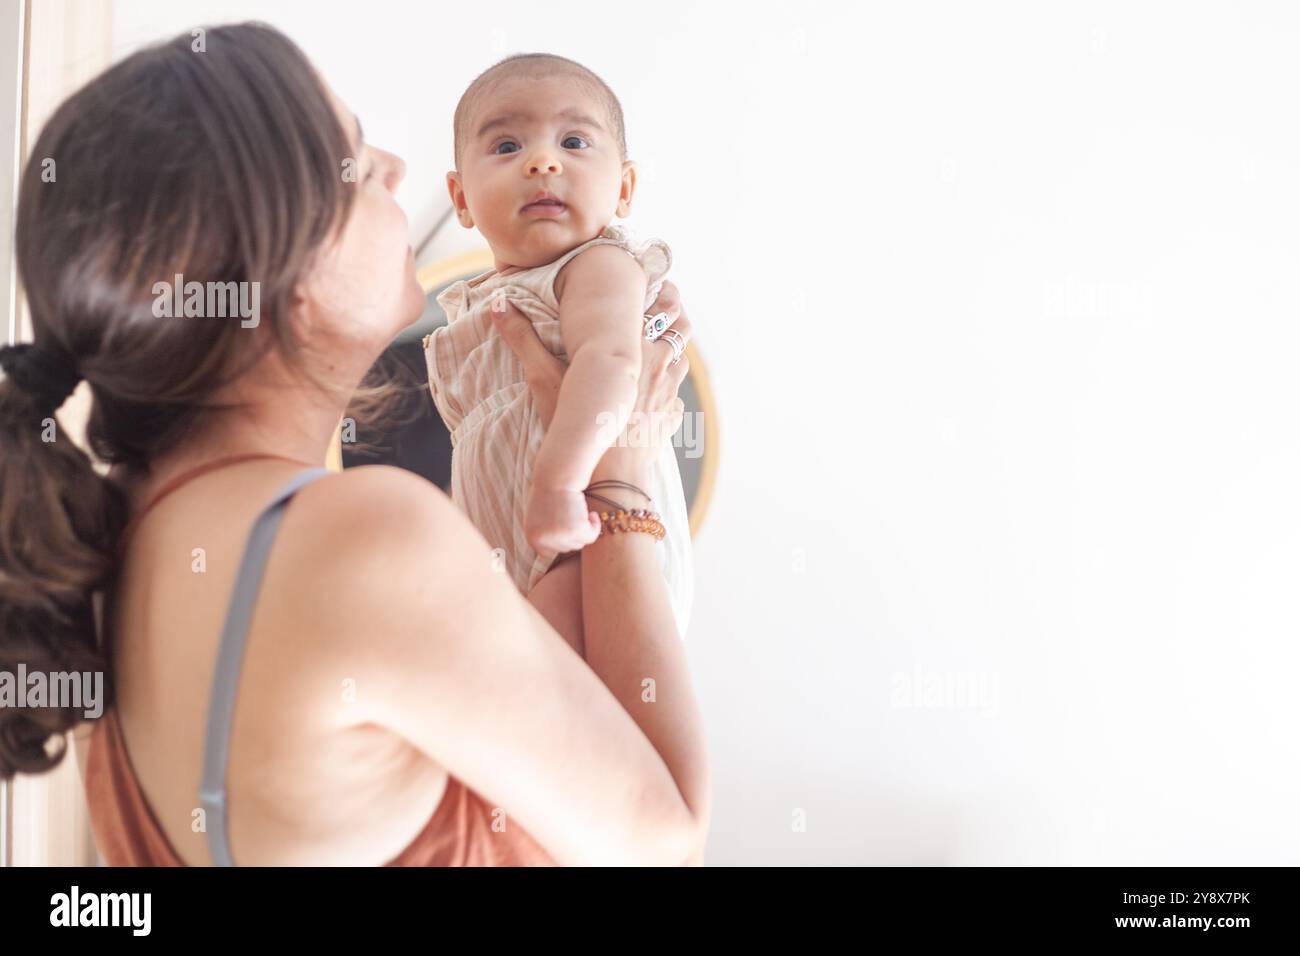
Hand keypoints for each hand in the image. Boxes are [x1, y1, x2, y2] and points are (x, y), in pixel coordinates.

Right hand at [490, 280, 692, 435]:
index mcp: (635, 345)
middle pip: (681, 325)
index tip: (654, 281)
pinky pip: (678, 395)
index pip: (662, 302)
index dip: (661, 288)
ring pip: (683, 358)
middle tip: (664, 303)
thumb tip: (499, 304)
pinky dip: (670, 388)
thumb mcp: (545, 379)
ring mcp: (670, 391)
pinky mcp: (672, 417)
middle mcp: (659, 363)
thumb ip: (523, 339)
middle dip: (675, 312)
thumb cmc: (582, 426)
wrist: (611, 477)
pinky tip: (658, 390)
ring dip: (674, 348)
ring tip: (661, 342)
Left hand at [525, 484, 600, 553]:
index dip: (559, 541)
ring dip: (584, 528)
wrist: (557, 476)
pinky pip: (591, 536)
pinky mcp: (576, 530)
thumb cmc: (549, 491)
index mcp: (532, 537)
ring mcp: (560, 537)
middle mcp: (544, 540)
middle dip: (572, 533)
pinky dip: (595, 526)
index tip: (564, 528)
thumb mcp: (539, 516)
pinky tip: (592, 514)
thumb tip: (554, 550)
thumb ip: (545, 533)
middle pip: (566, 548)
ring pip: (579, 542)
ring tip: (580, 512)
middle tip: (573, 514)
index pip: (548, 552)